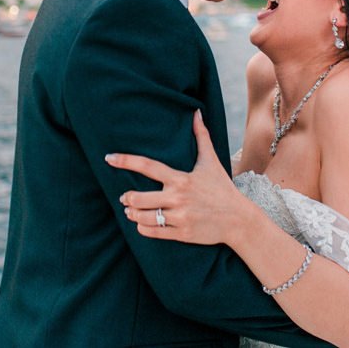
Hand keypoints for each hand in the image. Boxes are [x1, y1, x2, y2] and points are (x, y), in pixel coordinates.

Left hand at [105, 111, 247, 245]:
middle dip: (128, 198)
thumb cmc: (222, 188)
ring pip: (143, 217)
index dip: (126, 161)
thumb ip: (201, 137)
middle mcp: (178, 197)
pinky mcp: (182, 234)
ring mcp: (180, 217)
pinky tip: (141, 224)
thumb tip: (197, 113)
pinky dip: (142, 228)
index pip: (148, 166)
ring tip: (129, 211)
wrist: (239, 219)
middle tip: (124, 197)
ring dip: (132, 214)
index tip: (109, 158)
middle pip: (139, 198)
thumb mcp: (212, 161)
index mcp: (181, 178)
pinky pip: (153, 233)